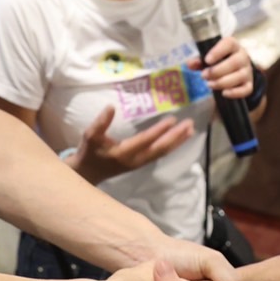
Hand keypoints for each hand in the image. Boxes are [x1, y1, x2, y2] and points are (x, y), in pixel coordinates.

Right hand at [71, 106, 194, 183]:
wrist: (88, 173)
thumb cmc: (90, 152)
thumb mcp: (90, 135)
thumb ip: (101, 122)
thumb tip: (111, 107)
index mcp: (123, 152)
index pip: (145, 140)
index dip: (159, 130)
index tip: (172, 119)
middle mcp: (135, 160)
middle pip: (160, 148)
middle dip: (175, 136)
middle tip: (189, 124)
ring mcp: (140, 163)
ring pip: (162, 152)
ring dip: (177, 141)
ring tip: (190, 130)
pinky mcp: (141, 163)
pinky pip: (160, 154)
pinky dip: (171, 146)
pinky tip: (179, 138)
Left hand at [190, 35, 252, 98]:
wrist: (236, 70)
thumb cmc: (221, 60)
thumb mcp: (210, 57)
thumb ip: (199, 60)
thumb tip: (190, 64)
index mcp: (233, 46)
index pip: (229, 43)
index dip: (218, 51)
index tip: (207, 60)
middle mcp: (243, 57)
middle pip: (234, 62)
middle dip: (217, 71)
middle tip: (204, 76)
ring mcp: (247, 71)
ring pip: (239, 76)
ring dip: (222, 82)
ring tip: (210, 84)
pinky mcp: (249, 84)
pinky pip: (246, 89)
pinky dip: (235, 93)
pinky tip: (223, 93)